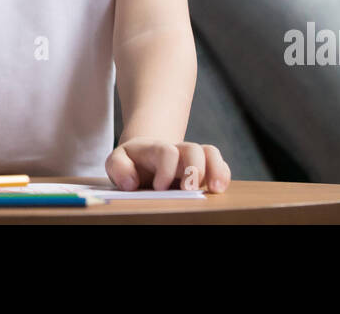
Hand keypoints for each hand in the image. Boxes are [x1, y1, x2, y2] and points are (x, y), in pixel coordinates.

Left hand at [106, 137, 230, 192]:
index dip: (167, 169)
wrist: (144, 159)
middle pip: (193, 149)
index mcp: (155, 149)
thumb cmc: (131, 163)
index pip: (167, 152)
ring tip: (216, 190)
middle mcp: (177, 151)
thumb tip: (131, 182)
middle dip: (194, 168)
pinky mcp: (203, 169)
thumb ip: (118, 167)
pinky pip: (219, 165)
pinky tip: (219, 190)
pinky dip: (223, 175)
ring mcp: (192, 159)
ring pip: (210, 153)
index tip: (159, 188)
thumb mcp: (117, 161)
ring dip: (216, 170)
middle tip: (189, 190)